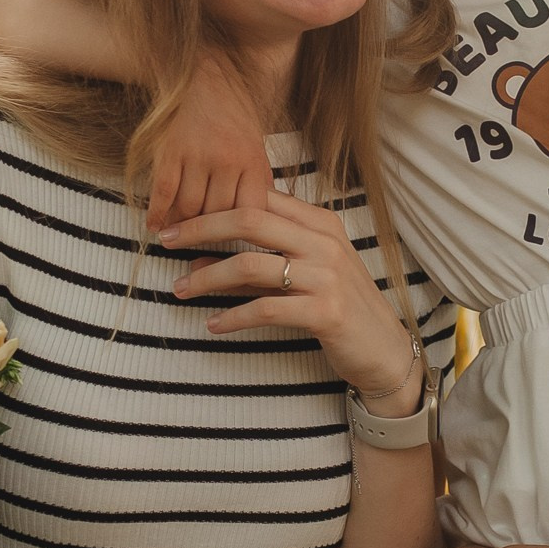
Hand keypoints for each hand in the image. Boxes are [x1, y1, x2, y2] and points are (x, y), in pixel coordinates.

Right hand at [147, 58, 276, 233]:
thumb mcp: (256, 150)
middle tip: (202, 245)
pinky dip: (158, 213)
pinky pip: (163, 191)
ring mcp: (196, 156)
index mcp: (252, 162)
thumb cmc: (237, 120)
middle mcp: (226, 160)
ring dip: (183, 226)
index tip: (233, 246)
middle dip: (210, 233)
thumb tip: (258, 225)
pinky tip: (155, 226)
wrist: (209, 79)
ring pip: (189, 208)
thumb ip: (257, 185)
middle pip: (217, 214)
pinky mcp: (170, 151)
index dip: (241, 233)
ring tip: (179, 237)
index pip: (248, 212)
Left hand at [165, 189, 423, 409]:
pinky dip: (233, 317)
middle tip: (165, 240)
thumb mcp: (303, 275)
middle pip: (248, 219)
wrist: (383, 349)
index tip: (179, 219)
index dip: (214, 205)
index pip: (259, 198)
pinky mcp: (324, 311)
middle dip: (200, 227)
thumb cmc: (340, 307)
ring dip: (207, 277)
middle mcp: (324, 242)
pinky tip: (213, 326)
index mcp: (320, 222)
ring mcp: (326, 275)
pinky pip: (265, 309)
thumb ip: (257, 261)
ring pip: (250, 264)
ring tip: (180, 289)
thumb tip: (199, 258)